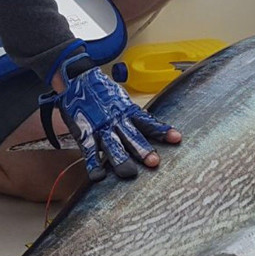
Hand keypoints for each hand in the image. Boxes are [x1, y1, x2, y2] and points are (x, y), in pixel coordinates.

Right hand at [42, 54, 179, 180]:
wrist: (77, 79)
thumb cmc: (102, 92)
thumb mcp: (122, 100)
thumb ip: (134, 115)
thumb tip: (152, 127)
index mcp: (128, 111)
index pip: (148, 122)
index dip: (162, 130)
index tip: (177, 138)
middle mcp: (117, 120)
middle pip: (132, 137)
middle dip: (143, 150)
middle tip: (154, 162)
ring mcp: (100, 127)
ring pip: (112, 145)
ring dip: (121, 159)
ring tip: (129, 173)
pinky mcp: (85, 133)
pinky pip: (89, 151)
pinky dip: (93, 164)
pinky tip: (98, 176)